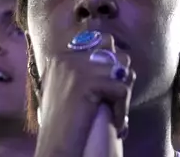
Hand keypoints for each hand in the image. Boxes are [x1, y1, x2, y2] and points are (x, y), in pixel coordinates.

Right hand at [36, 33, 133, 154]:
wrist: (55, 142)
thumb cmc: (61, 120)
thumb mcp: (63, 86)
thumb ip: (79, 69)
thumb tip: (112, 57)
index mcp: (60, 56)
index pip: (99, 38)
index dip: (111, 58)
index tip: (110, 80)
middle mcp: (66, 57)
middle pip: (112, 48)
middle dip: (119, 70)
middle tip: (116, 93)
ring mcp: (76, 67)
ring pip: (121, 68)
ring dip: (123, 90)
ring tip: (115, 107)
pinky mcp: (88, 82)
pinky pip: (121, 89)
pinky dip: (123, 108)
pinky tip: (116, 121)